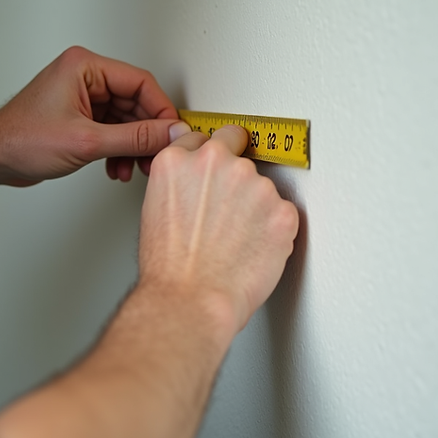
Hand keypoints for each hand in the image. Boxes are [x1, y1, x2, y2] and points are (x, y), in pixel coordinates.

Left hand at [0, 47, 189, 184]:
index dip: (161, 111)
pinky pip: (111, 129)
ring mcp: (81, 97)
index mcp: (85, 67)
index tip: (173, 134)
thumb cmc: (21, 140)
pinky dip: (117, 149)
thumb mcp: (87, 141)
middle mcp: (84, 77)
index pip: (141, 83)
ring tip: (133, 168)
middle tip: (155, 157)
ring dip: (132, 146)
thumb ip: (134, 138)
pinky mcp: (78, 116)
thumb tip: (168, 133)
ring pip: (125, 120)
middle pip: (135, 102)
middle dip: (145, 135)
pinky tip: (116, 167)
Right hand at [137, 125, 299, 332]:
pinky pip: (283, 214)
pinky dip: (273, 230)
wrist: (191, 300)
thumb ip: (179, 181)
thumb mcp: (155, 209)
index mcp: (178, 160)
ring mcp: (253, 184)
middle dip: (235, 170)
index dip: (211, 156)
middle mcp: (216, 162)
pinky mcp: (282, 210)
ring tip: (235, 241)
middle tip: (229, 205)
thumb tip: (195, 182)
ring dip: (255, 206)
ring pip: (261, 185)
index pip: (205, 138)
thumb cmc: (169, 268)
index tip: (215, 171)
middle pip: (237, 147)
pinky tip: (252, 249)